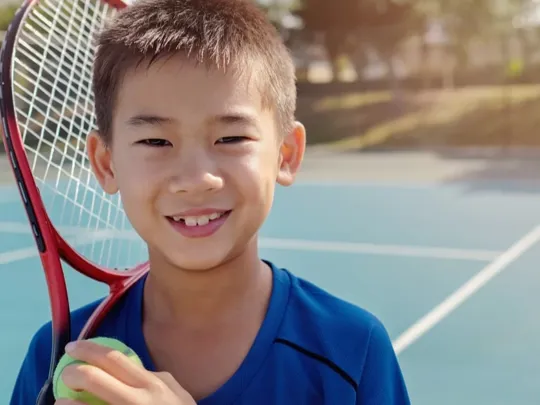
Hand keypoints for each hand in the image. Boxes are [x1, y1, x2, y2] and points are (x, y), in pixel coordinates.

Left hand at [54, 340, 195, 404]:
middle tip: (65, 374)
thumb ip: (155, 379)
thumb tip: (131, 368)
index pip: (114, 359)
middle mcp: (136, 401)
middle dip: (72, 373)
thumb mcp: (176, 394)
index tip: (72, 347)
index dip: (88, 350)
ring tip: (61, 402)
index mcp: (151, 385)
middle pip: (94, 379)